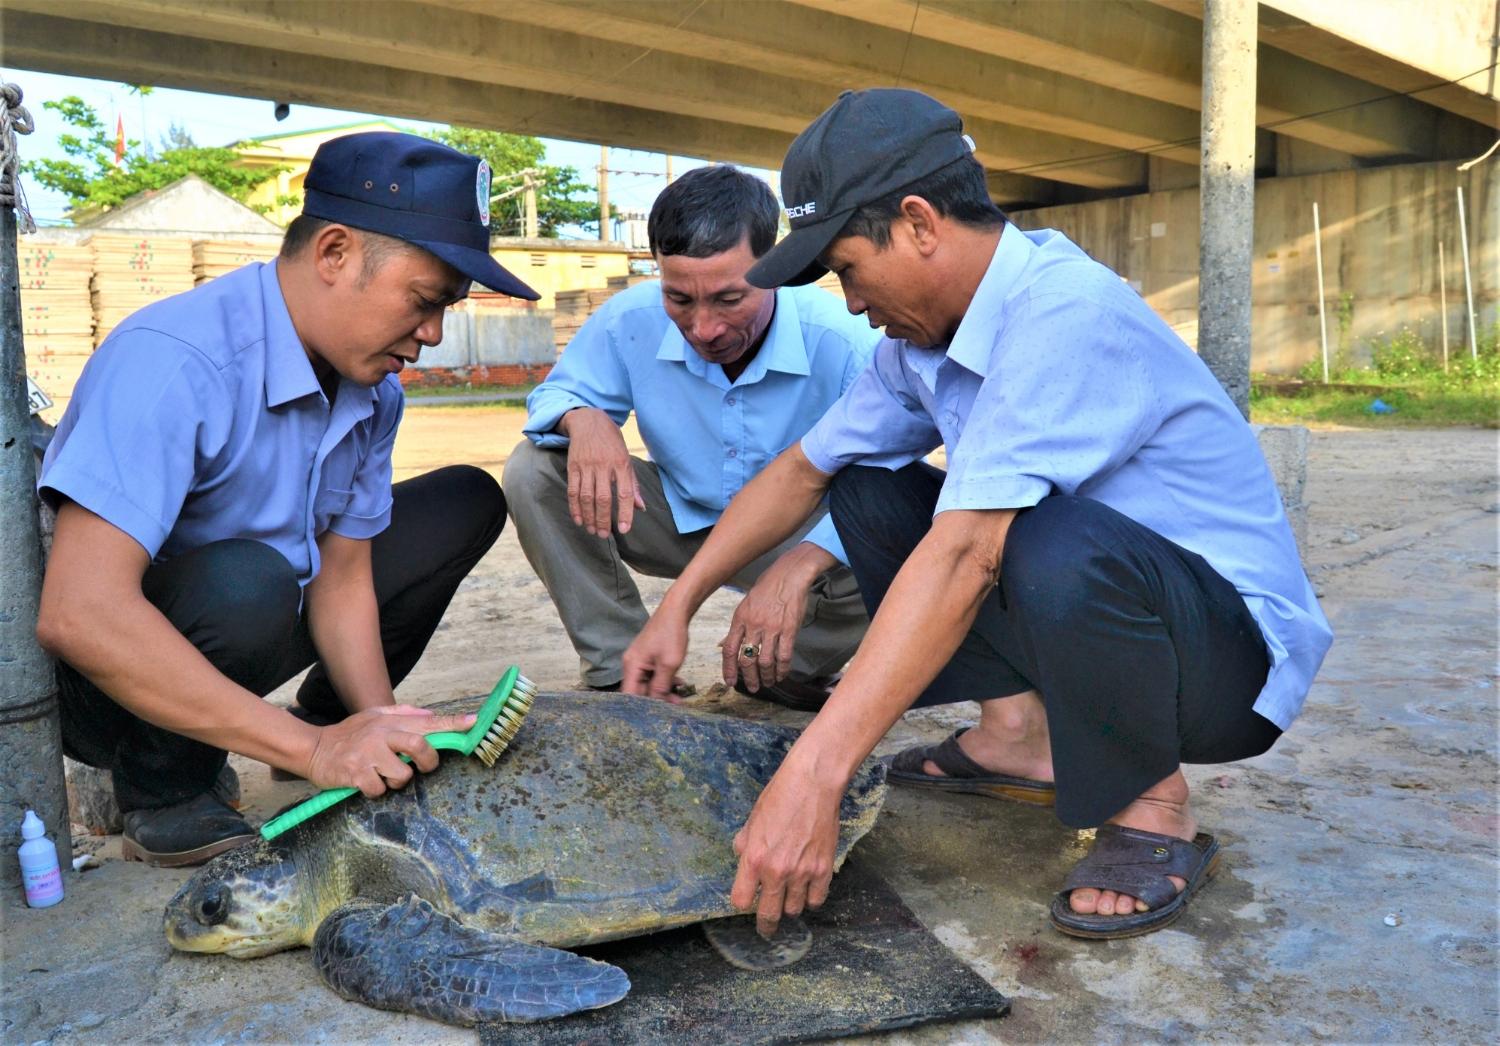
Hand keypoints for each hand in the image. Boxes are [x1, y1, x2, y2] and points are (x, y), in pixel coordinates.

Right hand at [303, 705, 477, 796]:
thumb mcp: (374, 716)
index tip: (473, 723)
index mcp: (389, 721)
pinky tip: (366, 783)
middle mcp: (381, 735)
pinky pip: (380, 790)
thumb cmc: (349, 734)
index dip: (453, 723)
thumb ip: (403, 714)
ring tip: (383, 775)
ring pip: (402, 775)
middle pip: (420, 745)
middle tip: (424, 767)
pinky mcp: (356, 774)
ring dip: (397, 781)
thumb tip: (430, 715)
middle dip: (429, 761)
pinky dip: (377, 791)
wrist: (313, 748)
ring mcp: (369, 755)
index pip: (427, 720)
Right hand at [559, 407, 645, 537]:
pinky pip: (573, 490)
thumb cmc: (612, 443)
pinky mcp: (573, 466)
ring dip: (589, 516)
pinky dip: (575, 507)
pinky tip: (579, 519)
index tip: (624, 529)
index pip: (624, 493)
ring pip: (586, 496)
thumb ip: (632, 484)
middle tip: (603, 535)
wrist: (589, 421)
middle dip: (603, 519)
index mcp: (621, 464)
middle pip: (603, 498)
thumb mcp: (626, 458)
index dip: (625, 513)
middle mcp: (604, 465)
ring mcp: (587, 466)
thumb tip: (640, 508)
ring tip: (592, 530)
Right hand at [622, 608, 690, 702]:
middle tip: (675, 707)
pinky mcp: (648, 658)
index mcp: (631, 666)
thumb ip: (661, 686)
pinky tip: (679, 683)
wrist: (676, 611)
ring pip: (648, 684)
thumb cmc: (671, 635)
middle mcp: (631, 664)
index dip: (641, 708)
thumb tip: (657, 706)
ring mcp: (639, 661)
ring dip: (663, 691)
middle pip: (639, 690)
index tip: (655, 717)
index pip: (630, 695)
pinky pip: (653, 675)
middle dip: (656, 700)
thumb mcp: (669, 664)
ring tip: (680, 698)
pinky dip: (665, 681)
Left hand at [721, 544, 829, 691]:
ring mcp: (772, 628)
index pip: (729, 649)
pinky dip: (783, 669)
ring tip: (768, 682)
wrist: (789, 575)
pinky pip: (784, 655)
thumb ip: (737, 627)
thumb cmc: (767, 589)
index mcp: (740, 619)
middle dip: (749, 678)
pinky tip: (782, 674)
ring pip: (765, 661)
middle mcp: (754, 625)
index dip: (728, 669)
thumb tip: (725, 645)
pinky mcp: (789, 629)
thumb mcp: (746, 605)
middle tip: (752, 688)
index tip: (729, 682)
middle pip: (747, 660)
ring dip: (766, 676)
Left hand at [730, 753, 843, 936]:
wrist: (813, 784)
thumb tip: (742, 859)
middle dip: (766, 924)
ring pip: (794, 909)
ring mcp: (802, 873)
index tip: (747, 901)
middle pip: (769, 914)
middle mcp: (776, 871)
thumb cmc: (780, 797)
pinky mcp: (823, 869)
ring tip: (789, 900)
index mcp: (754, 859)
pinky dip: (812, 899)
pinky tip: (808, 892)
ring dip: (790, 907)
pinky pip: (817, 899)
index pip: (741, 901)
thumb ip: (745, 845)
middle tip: (767, 928)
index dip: (744, 903)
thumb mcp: (752, 820)